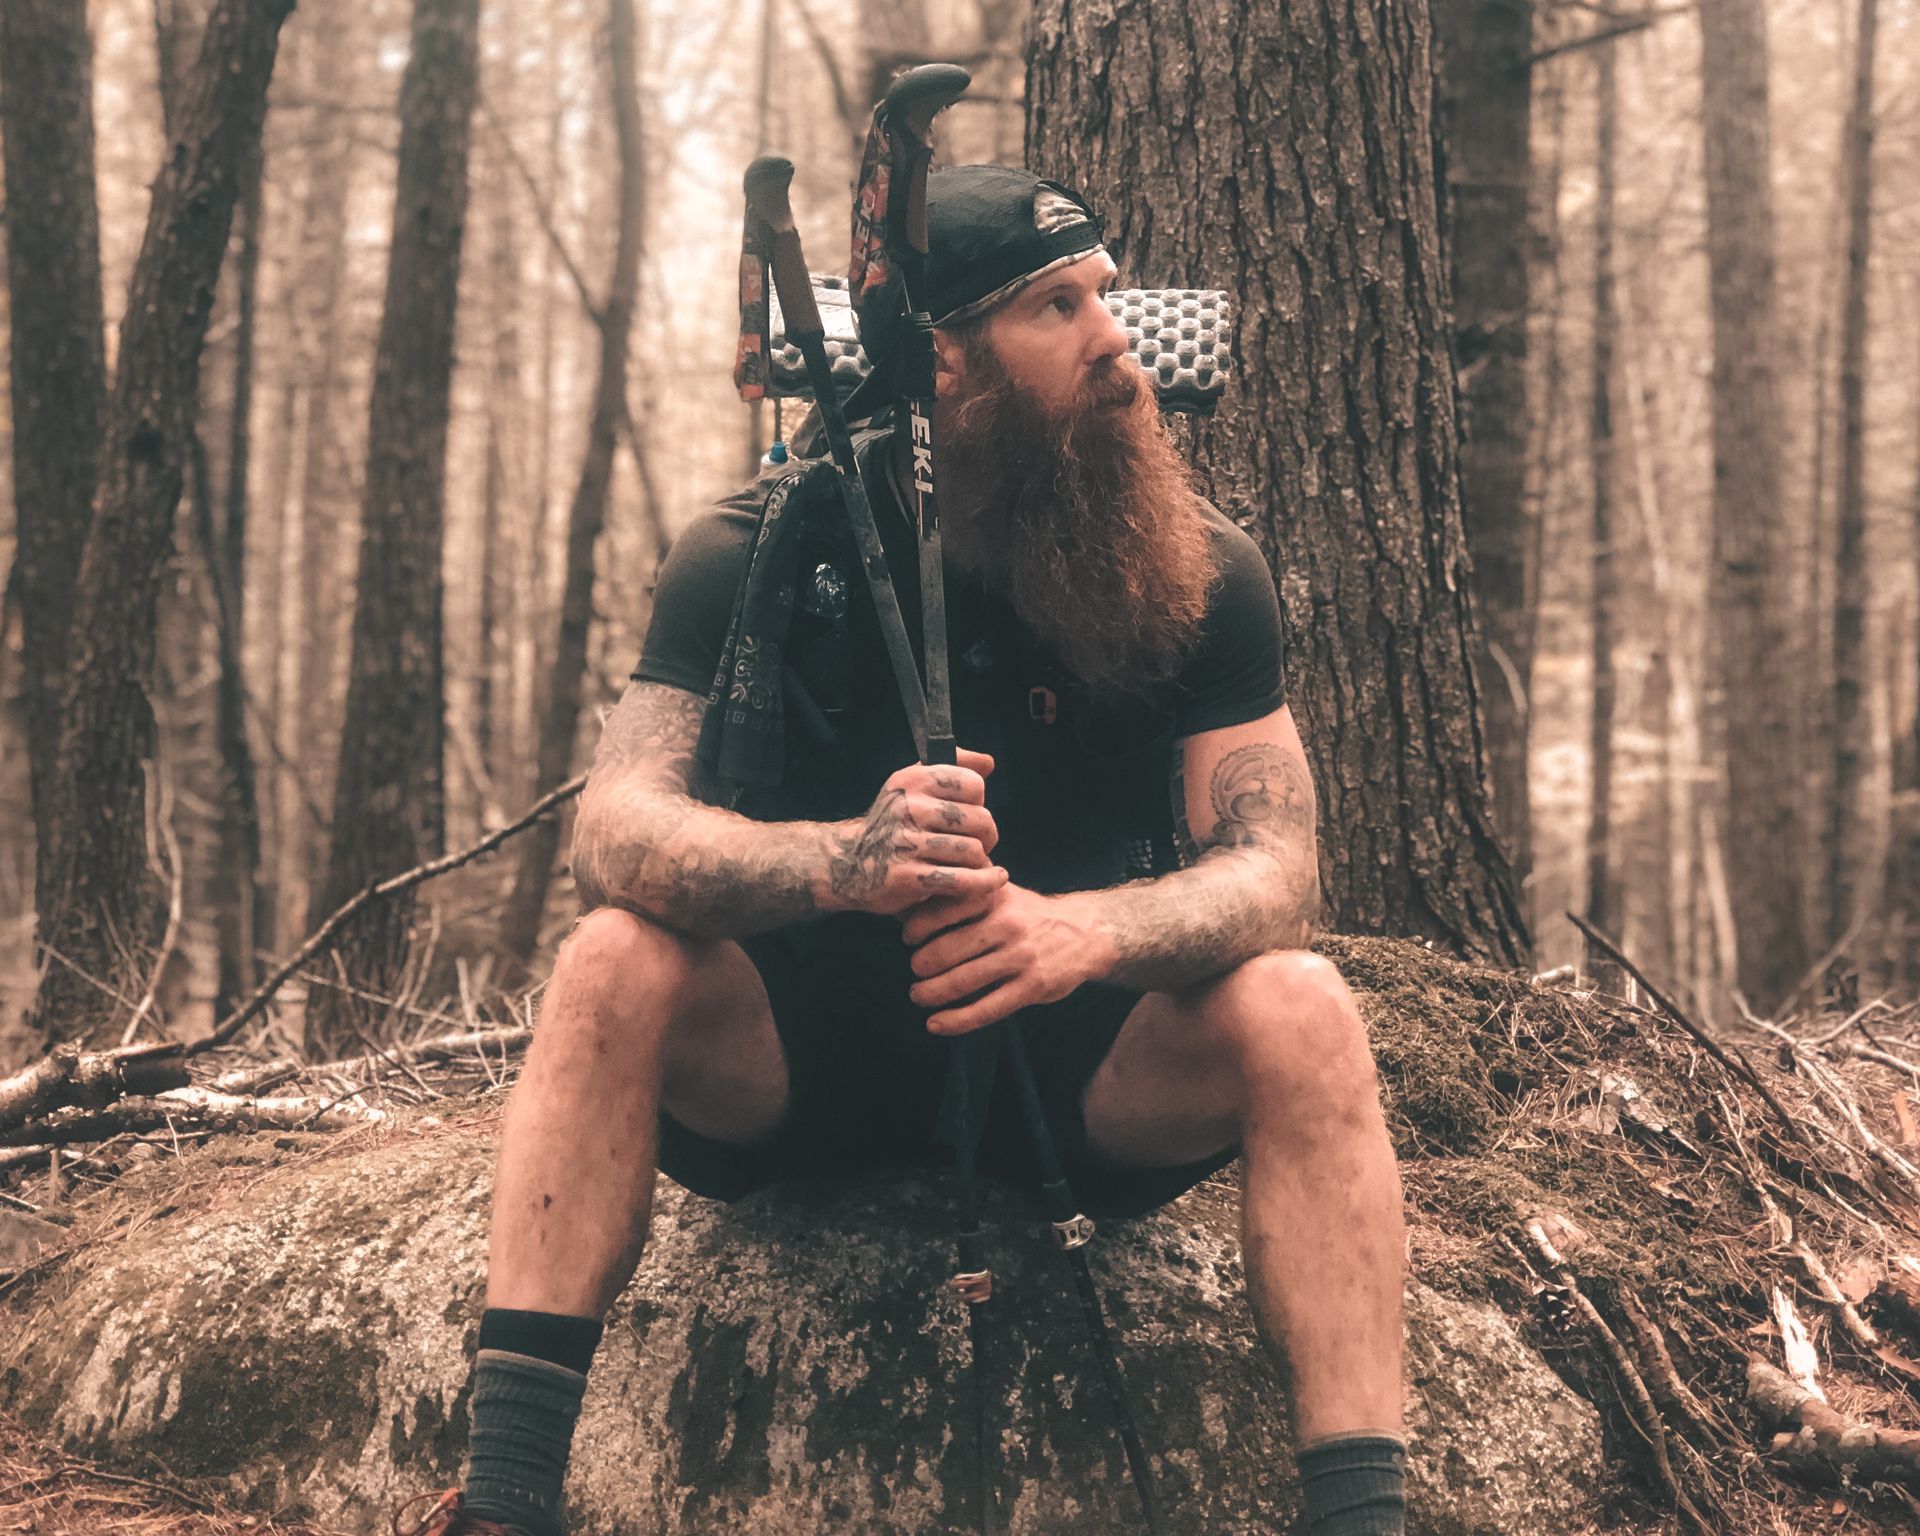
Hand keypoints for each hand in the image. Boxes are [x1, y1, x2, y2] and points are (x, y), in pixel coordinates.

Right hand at [826, 748, 1005, 916]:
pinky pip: (960, 880)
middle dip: (988, 835)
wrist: (848, 863)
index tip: (970, 813)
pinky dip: (983, 882)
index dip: (979, 801)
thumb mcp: (912, 784)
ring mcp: (906, 843)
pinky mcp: (907, 877)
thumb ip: (953, 767)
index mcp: (913, 780)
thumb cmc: (891, 823)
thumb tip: (988, 762)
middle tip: (980, 843)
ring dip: (981, 861)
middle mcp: (908, 808)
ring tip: (973, 862)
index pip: (973, 784)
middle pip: (979, 819)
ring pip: (973, 851)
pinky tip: (992, 879)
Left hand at [901, 882, 1103, 1034]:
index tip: (908, 940)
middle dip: (919, 967)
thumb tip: (912, 904)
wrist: (1086, 933)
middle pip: (945, 951)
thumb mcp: (1002, 892)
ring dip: (930, 994)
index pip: (942, 911)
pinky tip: (936, 1025)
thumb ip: (966, 894)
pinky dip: (955, 1021)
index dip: (916, 928)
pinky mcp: (1031, 987)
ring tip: (919, 996)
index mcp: (994, 898)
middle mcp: (1006, 925)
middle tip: (914, 974)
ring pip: (961, 982)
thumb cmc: (1030, 914)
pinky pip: (985, 1009)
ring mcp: (1020, 957)